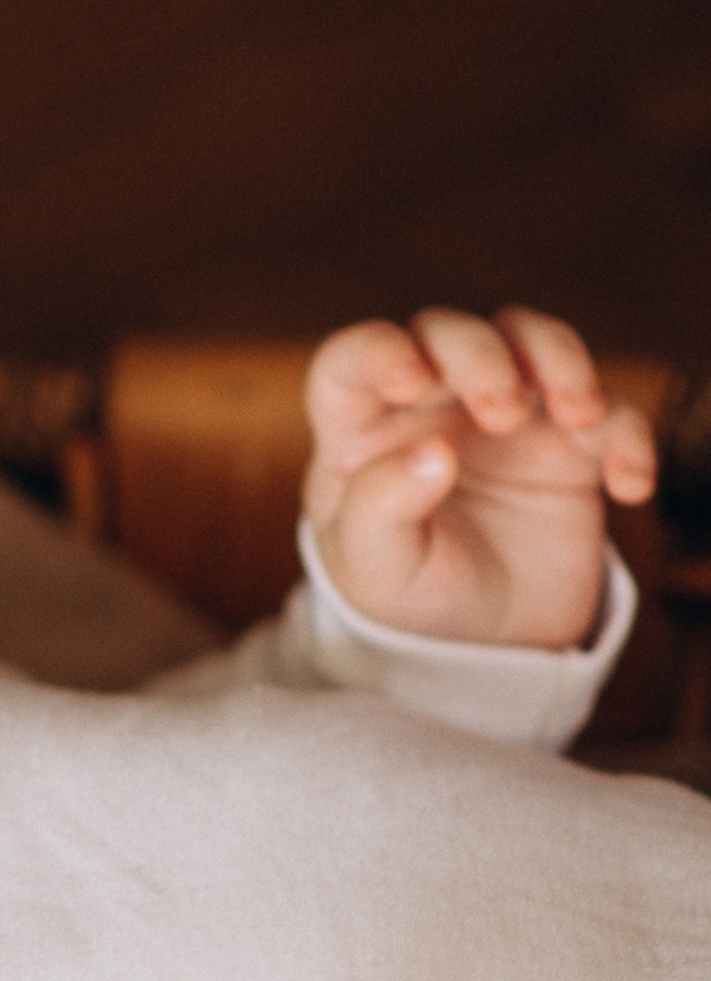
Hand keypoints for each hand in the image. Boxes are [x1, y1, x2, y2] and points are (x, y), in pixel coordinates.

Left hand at [304, 305, 654, 651]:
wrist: (479, 646)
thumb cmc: (405, 596)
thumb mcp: (372, 569)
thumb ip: (380, 506)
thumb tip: (433, 451)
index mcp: (360, 428)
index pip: (353, 359)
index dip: (378, 350)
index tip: (410, 380)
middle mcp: (430, 403)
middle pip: (449, 334)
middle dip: (480, 356)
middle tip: (502, 413)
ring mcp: (503, 412)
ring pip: (530, 340)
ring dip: (559, 360)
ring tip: (579, 417)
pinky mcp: (569, 440)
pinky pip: (607, 411)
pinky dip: (626, 434)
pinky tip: (628, 485)